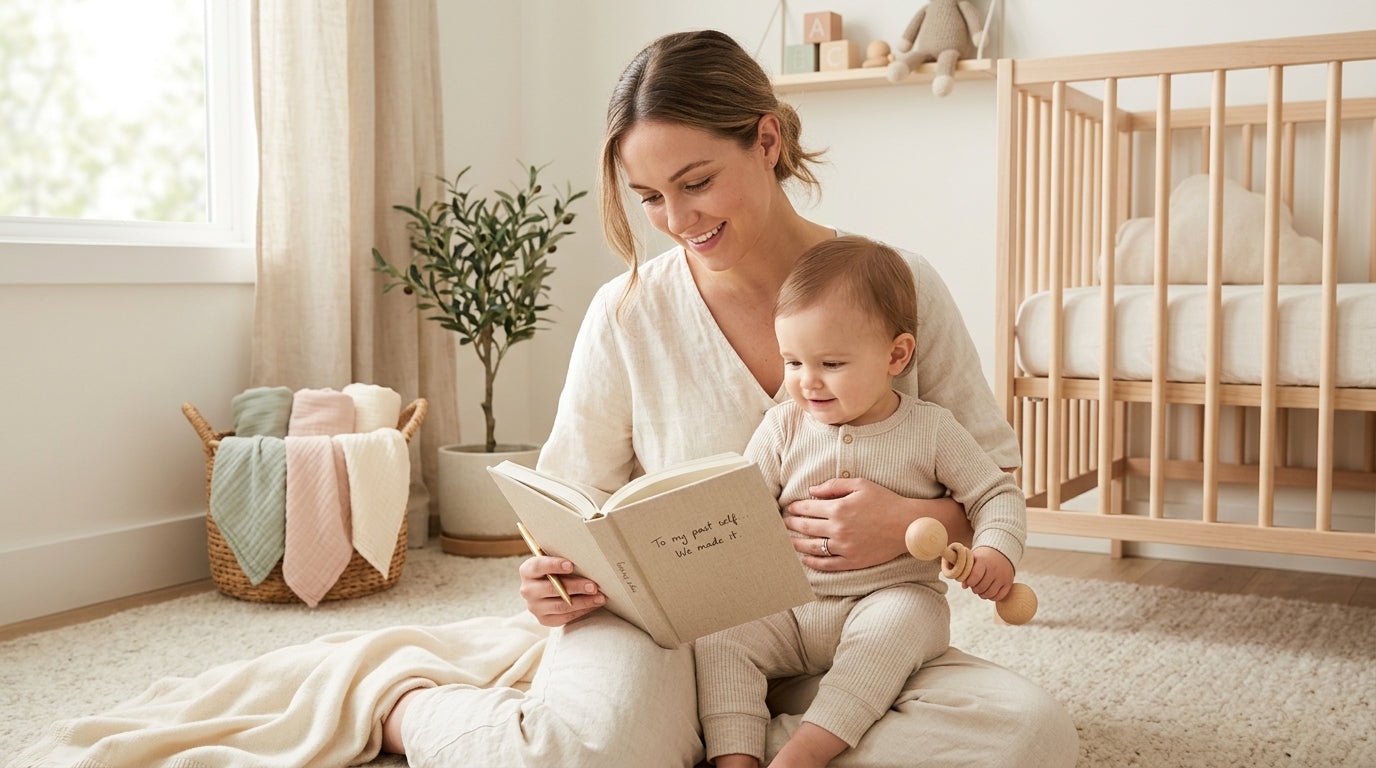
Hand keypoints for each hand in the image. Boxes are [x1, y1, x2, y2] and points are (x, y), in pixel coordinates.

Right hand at [518, 555, 604, 626]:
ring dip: (583, 601)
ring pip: (561, 606)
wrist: (548, 588)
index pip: (538, 566)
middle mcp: (528, 590)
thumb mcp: (555, 561)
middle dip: (575, 587)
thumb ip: (564, 560)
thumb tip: (586, 560)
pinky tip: (594, 605)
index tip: (571, 565)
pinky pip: (565, 617)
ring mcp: (535, 607)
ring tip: (600, 597)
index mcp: (527, 571)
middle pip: (552, 589)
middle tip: (593, 586)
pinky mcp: (544, 620)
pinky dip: (582, 610)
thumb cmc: (556, 570)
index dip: (554, 565)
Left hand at [783, 477, 912, 570]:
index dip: (795, 508)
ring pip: (812, 547)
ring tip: (787, 541)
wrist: (907, 525)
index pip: (808, 508)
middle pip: (806, 528)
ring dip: (796, 544)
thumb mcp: (860, 485)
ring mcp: (845, 547)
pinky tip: (805, 559)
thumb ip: (834, 486)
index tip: (789, 508)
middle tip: (783, 523)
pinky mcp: (852, 561)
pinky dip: (813, 562)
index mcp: (838, 508)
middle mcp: (838, 529)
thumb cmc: (885, 501)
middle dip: (791, 524)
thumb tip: (812, 491)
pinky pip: (828, 564)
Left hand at [963, 547, 1014, 601]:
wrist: (1001, 552)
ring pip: (990, 593)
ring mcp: (1003, 576)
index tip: (969, 581)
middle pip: (982, 587)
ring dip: (982, 595)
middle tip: (974, 587)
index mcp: (984, 561)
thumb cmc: (983, 557)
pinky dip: (992, 597)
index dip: (970, 582)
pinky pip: (1000, 596)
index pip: (975, 576)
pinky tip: (989, 592)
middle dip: (975, 589)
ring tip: (980, 591)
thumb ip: (966, 572)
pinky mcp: (1009, 582)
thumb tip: (964, 586)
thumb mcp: (973, 560)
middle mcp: (995, 569)